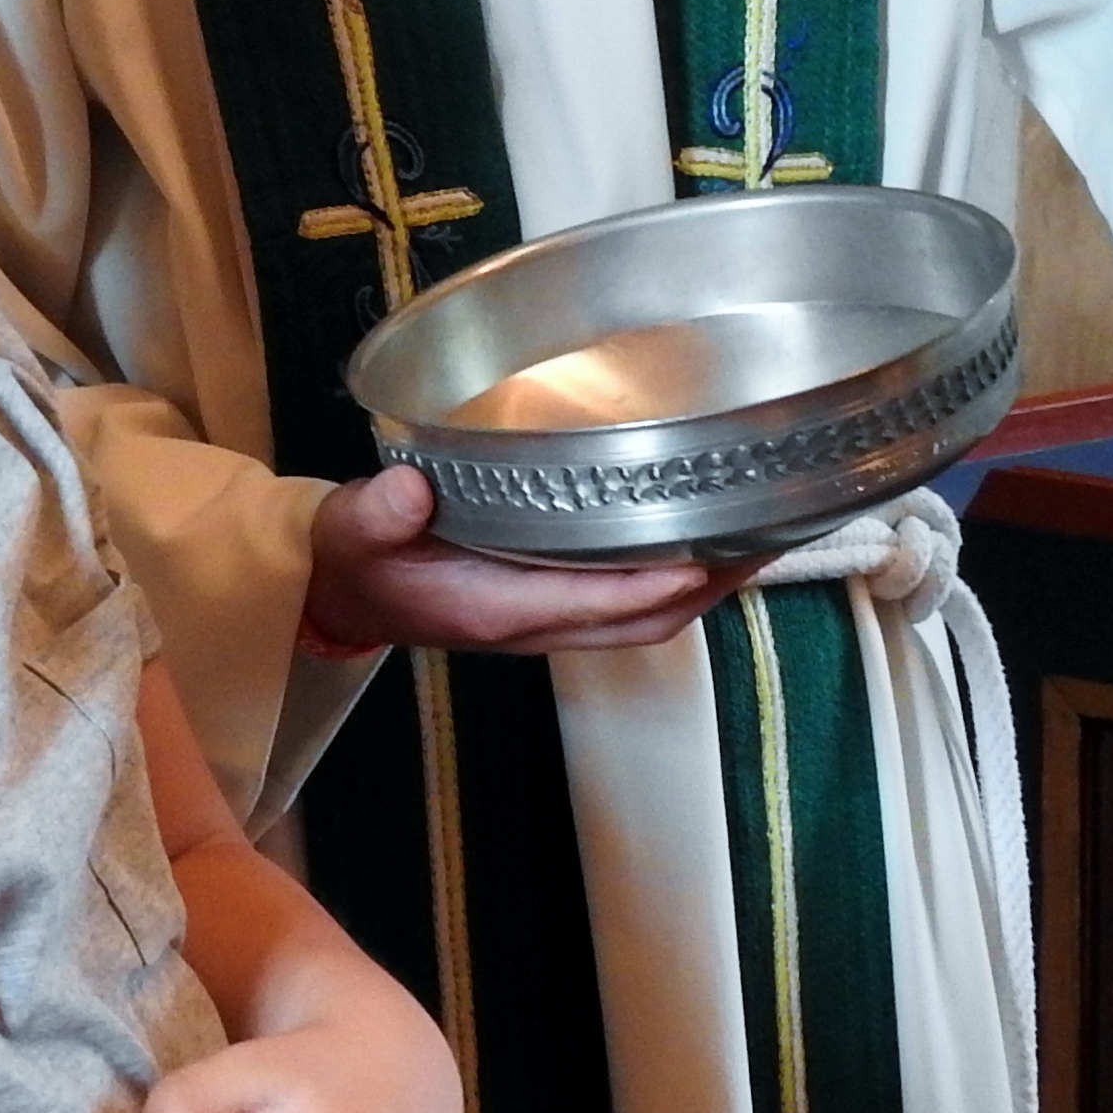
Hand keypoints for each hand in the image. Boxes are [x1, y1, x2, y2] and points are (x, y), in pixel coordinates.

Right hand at [304, 463, 758, 655]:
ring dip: (705, 587)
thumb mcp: (350, 533)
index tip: (697, 557)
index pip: (586, 604)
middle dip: (707, 588)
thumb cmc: (357, 561)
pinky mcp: (553, 603)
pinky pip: (632, 602)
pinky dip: (678, 578)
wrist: (346, 595)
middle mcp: (534, 623)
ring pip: (648, 617)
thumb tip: (408, 489)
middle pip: (643, 621)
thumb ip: (374, 514)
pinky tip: (704, 537)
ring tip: (759, 535)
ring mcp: (549, 619)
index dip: (645, 586)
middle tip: (766, 537)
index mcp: (492, 609)